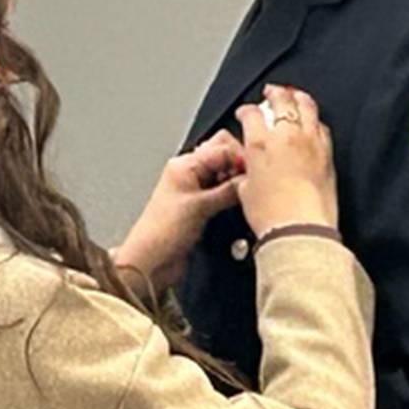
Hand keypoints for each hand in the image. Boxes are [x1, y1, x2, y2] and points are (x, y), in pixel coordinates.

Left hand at [114, 129, 243, 289]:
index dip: (242, 158)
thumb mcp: (200, 207)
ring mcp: (196, 191)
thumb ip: (228, 191)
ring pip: (226, 176)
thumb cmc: (161, 232)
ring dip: (237, 184)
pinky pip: (223, 195)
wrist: (151, 262)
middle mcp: (190, 174)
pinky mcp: (201, 208)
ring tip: (247, 197)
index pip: (222, 147)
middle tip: (253, 183)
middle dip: (241, 168)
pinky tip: (240, 206)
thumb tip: (251, 180)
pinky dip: (233, 198)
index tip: (257, 173)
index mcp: (184, 164)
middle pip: (225, 158)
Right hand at [236, 84, 336, 236]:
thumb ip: (247, 172)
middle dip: (274, 93)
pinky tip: (313, 122)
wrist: (300, 229)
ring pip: (306, 106)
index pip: (251, 113)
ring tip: (294, 96)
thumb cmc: (272, 215)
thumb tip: (250, 170)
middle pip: (281, 100)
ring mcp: (309, 142)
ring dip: (298, 98)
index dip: (246, 110)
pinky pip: (322, 126)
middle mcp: (285, 136)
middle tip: (271, 92)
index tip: (245, 112)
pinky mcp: (327, 153)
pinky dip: (315, 120)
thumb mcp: (245, 190)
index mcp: (259, 143)